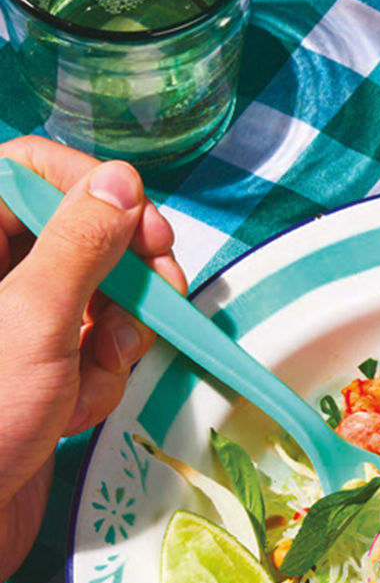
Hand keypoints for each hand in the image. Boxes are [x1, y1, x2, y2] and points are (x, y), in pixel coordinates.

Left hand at [0, 136, 187, 582]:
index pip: (30, 170)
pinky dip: (98, 380)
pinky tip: (75, 413)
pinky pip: (91, 350)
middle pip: (77, 233)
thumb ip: (80, 243)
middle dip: (124, 274)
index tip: (148, 231)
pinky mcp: (38, 371)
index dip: (95, 189)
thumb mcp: (35, 319)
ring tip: (93, 378)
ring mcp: (16, 326)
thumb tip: (120, 182)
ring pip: (96, 296)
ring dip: (114, 339)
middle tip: (160, 298)